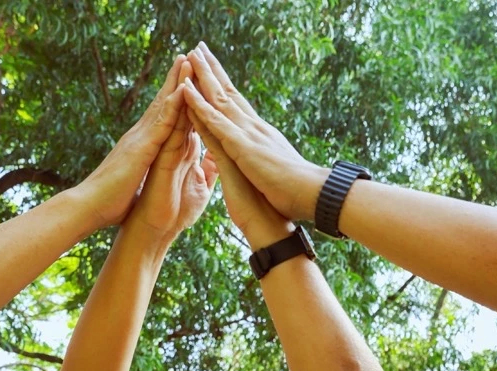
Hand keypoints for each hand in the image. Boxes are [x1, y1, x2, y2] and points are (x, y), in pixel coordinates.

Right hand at [71, 55, 188, 227]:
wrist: (89, 208)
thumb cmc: (110, 203)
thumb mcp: (135, 185)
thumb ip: (144, 175)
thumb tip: (147, 177)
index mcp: (141, 146)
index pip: (162, 118)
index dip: (173, 98)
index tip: (185, 81)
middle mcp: (139, 136)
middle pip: (162, 103)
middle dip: (175, 79)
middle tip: (188, 56)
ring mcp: (140, 139)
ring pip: (163, 105)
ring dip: (176, 81)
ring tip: (188, 59)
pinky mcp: (142, 148)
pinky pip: (162, 123)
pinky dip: (173, 104)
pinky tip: (184, 88)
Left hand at [181, 43, 329, 221]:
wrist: (310, 196)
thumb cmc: (292, 193)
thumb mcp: (271, 173)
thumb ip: (261, 162)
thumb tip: (259, 159)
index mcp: (259, 136)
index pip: (238, 104)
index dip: (223, 85)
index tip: (212, 67)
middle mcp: (253, 128)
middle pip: (228, 92)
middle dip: (212, 69)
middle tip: (198, 47)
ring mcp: (247, 135)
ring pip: (219, 100)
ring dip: (203, 76)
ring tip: (190, 54)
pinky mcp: (241, 147)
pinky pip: (215, 122)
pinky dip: (200, 105)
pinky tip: (186, 90)